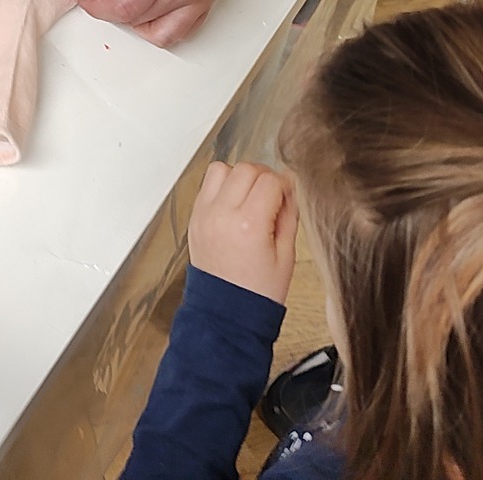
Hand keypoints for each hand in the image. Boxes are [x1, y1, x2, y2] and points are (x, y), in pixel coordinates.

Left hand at [188, 161, 297, 303]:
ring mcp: (203, 215)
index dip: (284, 185)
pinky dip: (222, 187)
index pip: (270, 180)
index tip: (288, 195)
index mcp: (248, 225)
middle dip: (264, 177)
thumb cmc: (258, 292)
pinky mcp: (194, 219)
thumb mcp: (286, 255)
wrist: (226, 314)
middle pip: (245, 168)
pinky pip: (206, 186)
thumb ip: (288, 215)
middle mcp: (222, 215)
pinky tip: (235, 205)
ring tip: (250, 198)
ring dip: (239, 177)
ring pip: (221, 169)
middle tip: (272, 195)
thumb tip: (289, 188)